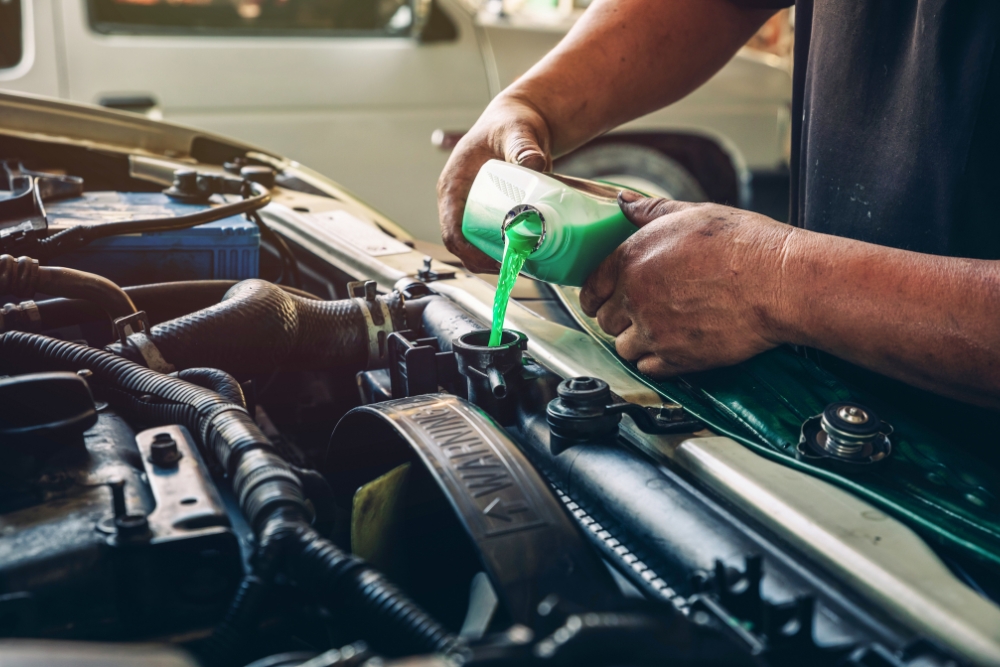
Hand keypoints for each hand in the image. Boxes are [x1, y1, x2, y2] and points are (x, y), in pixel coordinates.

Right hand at [436, 96, 552, 272]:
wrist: (521, 119)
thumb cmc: (511, 123)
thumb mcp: (517, 132)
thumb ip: (524, 146)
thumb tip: (532, 162)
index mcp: (453, 185)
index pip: (451, 231)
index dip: (469, 252)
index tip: (496, 261)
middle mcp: (457, 200)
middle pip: (461, 244)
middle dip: (484, 261)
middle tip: (515, 265)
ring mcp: (471, 207)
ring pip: (474, 244)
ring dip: (492, 259)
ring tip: (521, 263)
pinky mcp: (486, 211)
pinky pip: (487, 237)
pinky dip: (500, 250)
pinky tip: (523, 254)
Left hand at [579, 192, 795, 376]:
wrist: (778, 282)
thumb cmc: (743, 245)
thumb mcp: (693, 214)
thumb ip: (651, 211)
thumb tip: (625, 202)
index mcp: (632, 259)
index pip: (591, 287)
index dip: (597, 294)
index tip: (603, 298)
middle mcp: (635, 297)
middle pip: (605, 319)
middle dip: (619, 316)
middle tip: (639, 311)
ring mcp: (654, 331)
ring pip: (622, 347)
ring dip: (635, 340)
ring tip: (658, 329)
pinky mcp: (676, 358)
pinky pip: (647, 368)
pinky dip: (654, 360)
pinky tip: (672, 345)